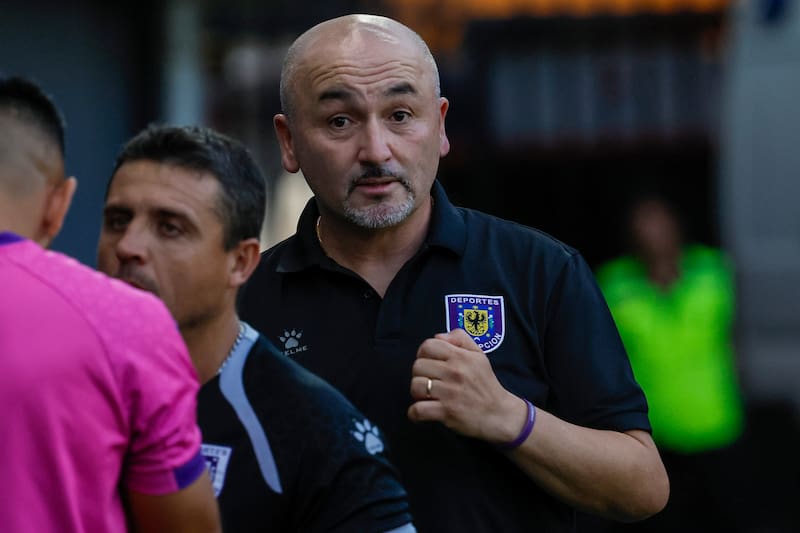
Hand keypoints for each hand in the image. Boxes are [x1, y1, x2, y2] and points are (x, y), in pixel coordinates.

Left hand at [407, 328, 527, 443]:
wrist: (498, 414)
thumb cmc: (486, 384)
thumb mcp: (479, 355)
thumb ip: (460, 338)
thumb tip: (438, 336)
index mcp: (461, 357)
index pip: (428, 345)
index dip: (423, 353)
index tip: (429, 363)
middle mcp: (454, 372)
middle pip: (418, 366)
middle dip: (419, 374)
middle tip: (429, 381)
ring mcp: (449, 393)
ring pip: (415, 386)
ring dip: (417, 393)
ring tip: (426, 396)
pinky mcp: (446, 412)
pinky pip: (418, 409)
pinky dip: (415, 413)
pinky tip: (421, 413)